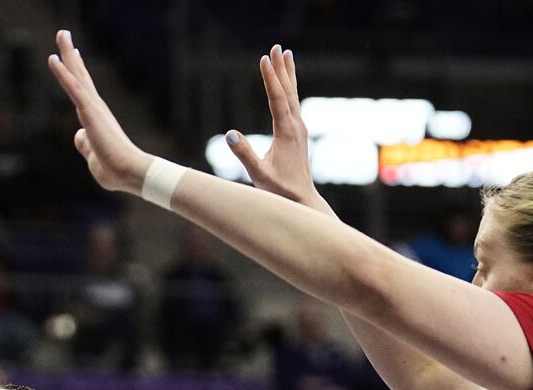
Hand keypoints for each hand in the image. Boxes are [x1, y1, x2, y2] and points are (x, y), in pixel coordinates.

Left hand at [47, 29, 153, 195]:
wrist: (130, 173)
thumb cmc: (115, 171)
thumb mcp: (94, 158)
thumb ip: (85, 145)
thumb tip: (79, 136)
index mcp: (96, 118)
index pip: (83, 90)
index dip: (76, 72)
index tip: (73, 54)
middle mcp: (96, 108)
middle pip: (80, 75)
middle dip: (70, 54)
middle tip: (63, 34)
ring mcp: (93, 108)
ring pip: (77, 75)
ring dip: (67, 53)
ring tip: (61, 33)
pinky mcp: (90, 112)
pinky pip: (73, 88)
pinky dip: (63, 73)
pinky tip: (53, 59)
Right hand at [225, 45, 325, 210]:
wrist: (302, 200)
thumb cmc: (280, 190)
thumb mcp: (259, 175)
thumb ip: (244, 154)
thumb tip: (229, 134)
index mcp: (286, 132)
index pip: (276, 99)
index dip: (270, 78)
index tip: (265, 59)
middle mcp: (295, 126)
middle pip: (287, 91)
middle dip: (281, 68)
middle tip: (276, 47)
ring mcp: (299, 128)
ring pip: (292, 95)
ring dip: (288, 74)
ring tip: (286, 54)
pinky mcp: (297, 132)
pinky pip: (293, 103)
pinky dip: (289, 88)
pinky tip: (288, 82)